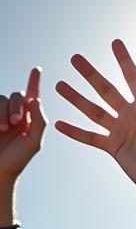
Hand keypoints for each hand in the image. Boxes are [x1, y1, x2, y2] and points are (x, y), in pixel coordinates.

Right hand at [0, 68, 45, 183]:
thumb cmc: (16, 160)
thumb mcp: (33, 143)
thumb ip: (38, 122)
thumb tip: (36, 100)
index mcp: (29, 120)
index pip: (32, 96)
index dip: (34, 81)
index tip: (37, 68)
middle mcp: (14, 114)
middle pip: (16, 95)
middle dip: (16, 106)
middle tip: (16, 123)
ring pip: (0, 98)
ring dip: (2, 112)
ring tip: (2, 129)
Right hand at [54, 40, 135, 199]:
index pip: (133, 78)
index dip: (124, 61)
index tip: (115, 42)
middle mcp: (132, 115)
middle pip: (106, 90)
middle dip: (90, 74)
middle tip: (74, 58)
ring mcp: (121, 131)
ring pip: (93, 110)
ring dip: (76, 98)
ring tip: (58, 85)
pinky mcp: (113, 148)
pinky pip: (90, 137)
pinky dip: (75, 131)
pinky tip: (58, 123)